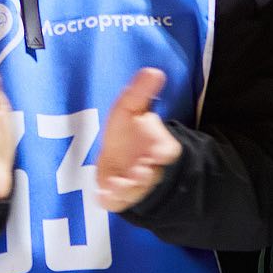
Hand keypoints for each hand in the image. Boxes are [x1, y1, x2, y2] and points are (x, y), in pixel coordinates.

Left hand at [93, 67, 182, 211]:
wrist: (120, 158)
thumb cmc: (128, 132)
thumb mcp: (132, 109)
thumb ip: (141, 92)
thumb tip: (154, 70)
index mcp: (158, 148)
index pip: (168, 151)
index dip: (165, 152)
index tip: (160, 152)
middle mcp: (149, 169)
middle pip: (152, 175)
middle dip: (146, 174)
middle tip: (139, 170)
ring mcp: (134, 186)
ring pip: (135, 191)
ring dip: (128, 188)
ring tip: (118, 183)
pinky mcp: (117, 196)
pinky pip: (116, 201)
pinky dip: (111, 198)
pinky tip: (103, 192)